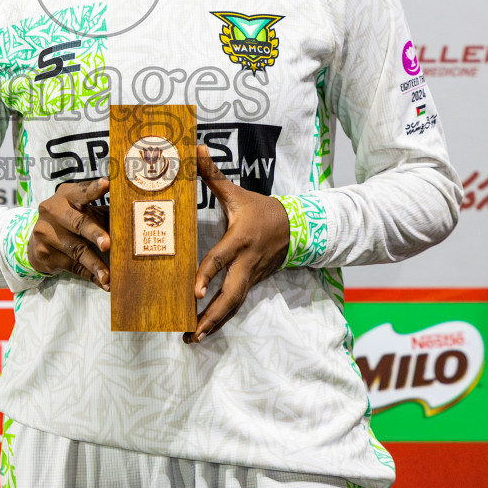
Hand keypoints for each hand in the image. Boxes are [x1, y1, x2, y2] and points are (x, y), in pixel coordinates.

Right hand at [27, 177, 111, 290]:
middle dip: (94, 233)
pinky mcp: (43, 253)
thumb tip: (137, 216)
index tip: (107, 184)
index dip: (94, 189)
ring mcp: (45, 233)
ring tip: (108, 276)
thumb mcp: (85, 212)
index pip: (82, 191)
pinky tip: (102, 283)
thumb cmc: (72, 220)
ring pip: (76, 250)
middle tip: (107, 244)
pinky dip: (90, 275)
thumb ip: (105, 212)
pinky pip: (72, 266)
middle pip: (78, 223)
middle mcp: (53, 210)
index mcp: (67, 195)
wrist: (38, 240)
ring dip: (95, 264)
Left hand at [185, 151, 288, 343]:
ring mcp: (252, 276)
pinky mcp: (253, 283)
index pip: (221, 259)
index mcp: (240, 239)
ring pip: (233, 304)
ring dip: (214, 323)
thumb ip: (212, 174)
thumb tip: (194, 148)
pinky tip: (205, 330)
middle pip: (229, 295)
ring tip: (192, 339)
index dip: (207, 275)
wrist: (297, 227)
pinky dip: (221, 318)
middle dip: (210, 315)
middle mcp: (246, 262)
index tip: (193, 292)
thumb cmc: (261, 209)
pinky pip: (237, 303)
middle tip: (190, 332)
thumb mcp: (237, 192)